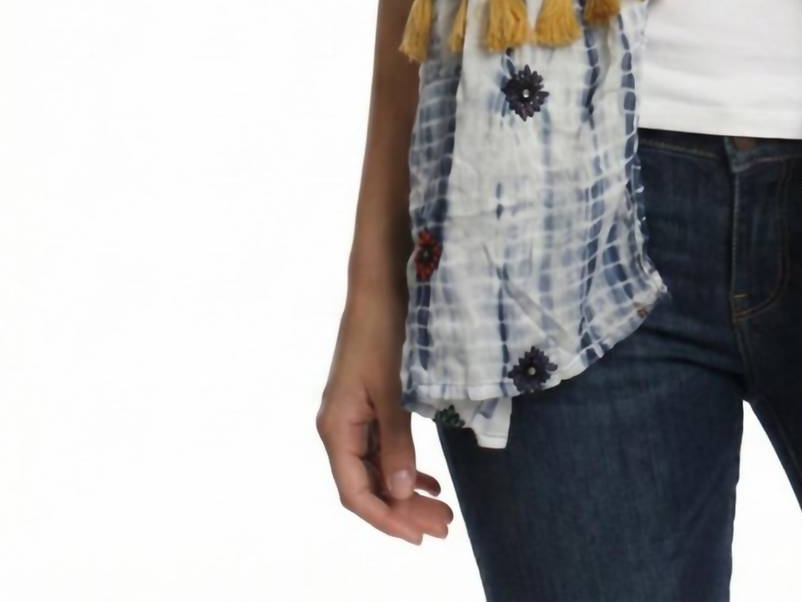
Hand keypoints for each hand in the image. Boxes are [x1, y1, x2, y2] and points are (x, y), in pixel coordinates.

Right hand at [316, 283, 453, 544]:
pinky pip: (384, 448)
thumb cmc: (384, 333)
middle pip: (369, 485)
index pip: (356, 492)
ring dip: (408, 491)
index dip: (386, 518)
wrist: (379, 287)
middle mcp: (339, 428)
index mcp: (336, 429)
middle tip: (444, 527)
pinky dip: (405, 466)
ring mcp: (353, 417)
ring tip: (442, 510)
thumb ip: (397, 441)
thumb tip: (402, 492)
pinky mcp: (369, 404)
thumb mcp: (394, 390)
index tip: (420, 535)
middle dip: (404, 510)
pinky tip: (428, 481)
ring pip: (379, 468)